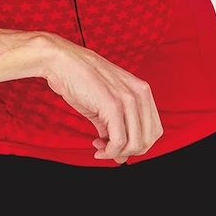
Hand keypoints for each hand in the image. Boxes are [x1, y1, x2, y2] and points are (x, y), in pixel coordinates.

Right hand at [37, 37, 162, 161]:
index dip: (138, 145)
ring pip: (135, 144)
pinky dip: (108, 152)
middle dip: (128, 152)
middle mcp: (140, 93)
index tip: (118, 146)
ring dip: (117, 154)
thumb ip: (114, 128)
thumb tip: (120, 154)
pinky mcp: (112, 106)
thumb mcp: (104, 104)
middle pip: (148, 140)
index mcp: (142, 90)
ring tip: (100, 149)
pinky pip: (119, 141)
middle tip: (108, 150)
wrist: (61, 61)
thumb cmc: (80, 80)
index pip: (154, 130)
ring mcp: (128, 99)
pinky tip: (97, 148)